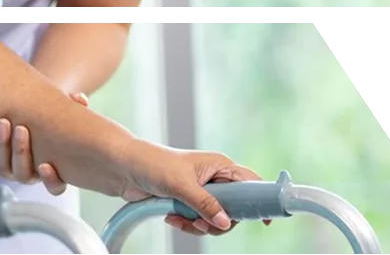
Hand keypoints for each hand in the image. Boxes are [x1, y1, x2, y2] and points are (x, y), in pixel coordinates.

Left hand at [0, 92, 88, 195]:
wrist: (28, 118)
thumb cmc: (51, 121)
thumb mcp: (64, 116)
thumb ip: (75, 108)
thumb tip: (79, 98)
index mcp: (52, 171)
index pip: (55, 187)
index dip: (51, 180)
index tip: (45, 165)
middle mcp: (30, 175)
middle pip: (23, 174)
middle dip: (20, 151)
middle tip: (20, 128)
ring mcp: (10, 171)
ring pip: (2, 167)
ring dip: (1, 146)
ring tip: (3, 122)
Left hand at [121, 142, 271, 236]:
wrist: (125, 168)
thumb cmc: (153, 164)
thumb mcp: (182, 184)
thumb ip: (205, 204)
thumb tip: (225, 222)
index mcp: (220, 166)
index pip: (250, 183)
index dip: (260, 201)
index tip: (264, 221)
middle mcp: (215, 179)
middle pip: (234, 209)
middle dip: (218, 221)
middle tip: (202, 224)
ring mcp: (202, 192)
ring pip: (215, 219)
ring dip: (199, 225)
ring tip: (180, 219)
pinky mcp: (189, 203)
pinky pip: (198, 222)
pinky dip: (187, 224)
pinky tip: (171, 217)